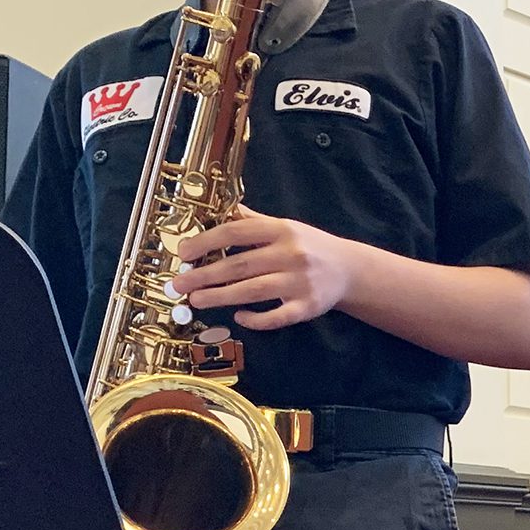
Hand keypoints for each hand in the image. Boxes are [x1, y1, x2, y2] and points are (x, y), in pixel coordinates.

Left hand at [171, 209, 358, 330]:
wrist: (350, 269)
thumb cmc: (310, 246)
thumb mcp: (285, 227)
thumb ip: (254, 221)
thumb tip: (222, 210)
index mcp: (281, 230)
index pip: (237, 232)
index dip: (207, 241)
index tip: (184, 253)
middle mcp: (290, 254)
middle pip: (240, 265)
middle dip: (205, 275)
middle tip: (179, 284)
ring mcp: (299, 282)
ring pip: (253, 291)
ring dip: (220, 296)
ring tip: (196, 300)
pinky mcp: (307, 307)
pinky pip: (276, 317)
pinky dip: (256, 319)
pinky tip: (239, 317)